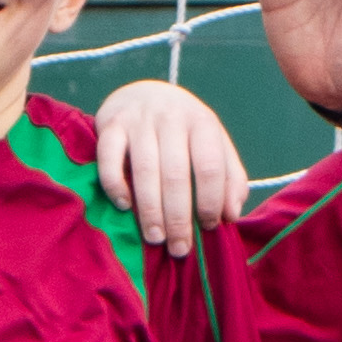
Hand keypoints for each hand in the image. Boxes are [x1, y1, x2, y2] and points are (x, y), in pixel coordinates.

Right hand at [96, 74, 252, 254]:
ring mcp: (139, 120)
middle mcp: (171, 118)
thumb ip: (229, 177)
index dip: (210, 200)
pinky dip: (116, 185)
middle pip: (176, 173)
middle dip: (179, 217)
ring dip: (150, 210)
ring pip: (144, 170)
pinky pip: (110, 159)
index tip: (208, 226)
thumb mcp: (213, 144)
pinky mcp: (111, 125)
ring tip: (155, 238)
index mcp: (201, 123)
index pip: (209, 165)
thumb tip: (232, 215)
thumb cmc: (183, 131)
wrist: (141, 93)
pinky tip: (124, 206)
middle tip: (179, 248)